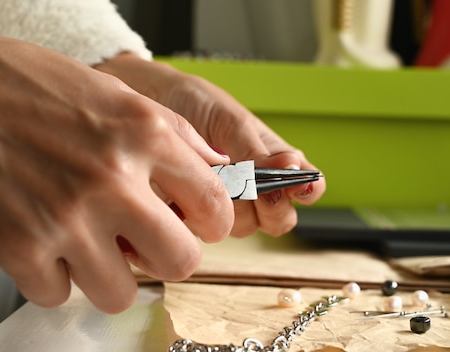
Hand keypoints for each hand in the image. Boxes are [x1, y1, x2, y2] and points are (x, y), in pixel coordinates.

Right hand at [0, 39, 233, 312]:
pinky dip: (55, 275)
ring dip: (110, 274)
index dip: (214, 223)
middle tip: (149, 243)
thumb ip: (177, 134)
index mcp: (145, 136)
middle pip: (180, 262)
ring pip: (121, 293)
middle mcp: (112, 179)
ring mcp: (66, 218)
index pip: (214, 204)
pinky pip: (59, 293)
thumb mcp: (119, 95)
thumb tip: (218, 166)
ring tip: (93, 244)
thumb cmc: (37, 88)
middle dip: (168, 257)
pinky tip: (48, 240)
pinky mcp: (20, 247)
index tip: (202, 226)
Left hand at [96, 54, 326, 236]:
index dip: (307, 191)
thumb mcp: (227, 119)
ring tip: (202, 174)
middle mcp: (255, 187)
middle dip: (266, 206)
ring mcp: (225, 204)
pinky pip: (204, 230)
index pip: (308, 187)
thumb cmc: (191, 102)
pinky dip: (194, 213)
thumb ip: (257, 150)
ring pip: (243, 228)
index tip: (294, 184)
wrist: (141, 100)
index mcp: (274, 159)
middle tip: (243, 182)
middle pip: (279, 219)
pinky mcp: (193, 216)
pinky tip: (180, 189)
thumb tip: (294, 168)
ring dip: (226, 206)